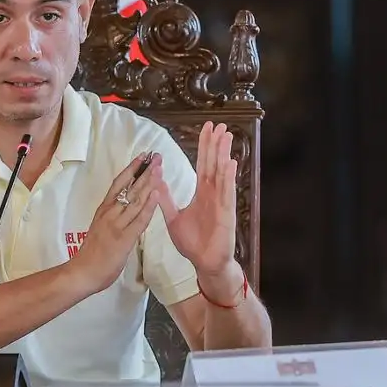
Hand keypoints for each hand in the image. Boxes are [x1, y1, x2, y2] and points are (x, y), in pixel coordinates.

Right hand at [71, 153, 160, 293]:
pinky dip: (149, 206)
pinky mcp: (123, 238)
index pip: (119, 183)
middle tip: (156, 155)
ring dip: (149, 183)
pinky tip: (157, 194)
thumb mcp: (101, 228)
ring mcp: (116, 224)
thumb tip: (125, 209)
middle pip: (129, 187)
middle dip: (145, 170)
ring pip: (136, 199)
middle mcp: (109, 212)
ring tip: (159, 168)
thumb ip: (114, 218)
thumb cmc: (92, 254)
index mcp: (104, 209)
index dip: (131, 169)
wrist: (83, 272)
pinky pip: (139, 219)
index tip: (143, 156)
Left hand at [158, 122, 236, 278]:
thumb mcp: (173, 218)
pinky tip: (230, 162)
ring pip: (222, 173)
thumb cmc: (193, 243)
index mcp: (202, 193)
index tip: (206, 129)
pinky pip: (227, 192)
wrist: (204, 263)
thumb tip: (155, 182)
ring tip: (226, 136)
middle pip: (214, 163)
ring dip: (224, 154)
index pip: (203, 164)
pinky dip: (229, 177)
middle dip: (216, 143)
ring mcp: (221, 202)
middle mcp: (214, 194)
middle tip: (219, 124)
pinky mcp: (226, 213)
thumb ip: (166, 199)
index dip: (205, 146)